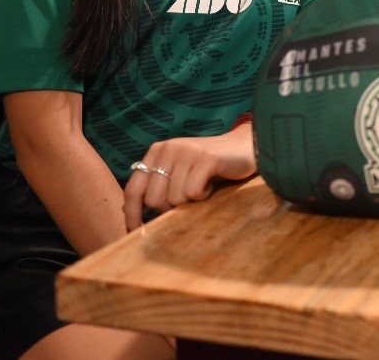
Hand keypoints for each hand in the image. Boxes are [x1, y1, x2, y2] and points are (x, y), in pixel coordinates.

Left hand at [123, 124, 255, 230]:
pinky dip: (203, 195)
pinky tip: (211, 184)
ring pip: (174, 198)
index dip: (132, 213)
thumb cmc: (211, 167)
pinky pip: (193, 192)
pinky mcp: (206, 158)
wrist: (246, 147)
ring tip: (202, 187)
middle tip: (188, 199)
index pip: (133, 188)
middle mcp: (169, 148)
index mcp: (157, 151)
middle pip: (154, 198)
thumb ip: (159, 185)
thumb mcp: (179, 171)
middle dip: (171, 207)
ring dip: (190, 200)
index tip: (135, 231)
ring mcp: (187, 151)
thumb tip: (131, 217)